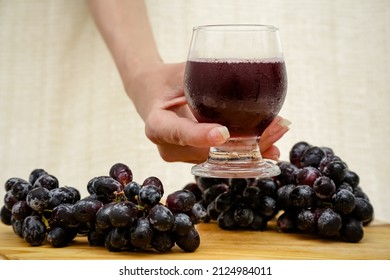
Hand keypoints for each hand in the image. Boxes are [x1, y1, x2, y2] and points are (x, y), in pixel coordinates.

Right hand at [126, 62, 289, 163]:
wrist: (154, 96)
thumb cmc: (167, 81)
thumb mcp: (180, 73)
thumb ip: (203, 78)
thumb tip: (244, 75)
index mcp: (157, 124)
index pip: (178, 132)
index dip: (200, 136)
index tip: (223, 134)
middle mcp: (168, 147)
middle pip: (207, 152)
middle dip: (243, 144)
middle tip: (276, 128)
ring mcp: (182, 156)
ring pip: (218, 159)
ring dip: (252, 149)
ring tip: (280, 131)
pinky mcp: (195, 158)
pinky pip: (221, 159)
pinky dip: (246, 151)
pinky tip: (271, 144)